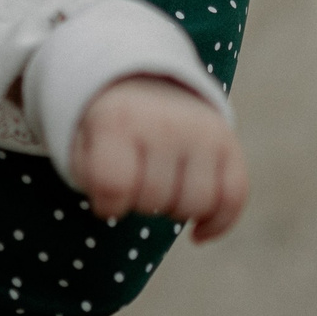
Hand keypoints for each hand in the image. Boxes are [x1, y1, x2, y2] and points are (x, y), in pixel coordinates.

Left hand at [69, 76, 248, 241]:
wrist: (144, 84)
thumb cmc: (109, 129)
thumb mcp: (83, 145)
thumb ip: (91, 178)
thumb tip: (113, 208)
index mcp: (119, 120)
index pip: (115, 186)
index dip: (108, 205)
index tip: (106, 197)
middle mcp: (165, 123)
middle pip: (155, 200)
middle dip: (141, 203)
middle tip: (136, 181)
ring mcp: (202, 132)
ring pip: (196, 206)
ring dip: (175, 210)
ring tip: (162, 188)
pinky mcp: (229, 144)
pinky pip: (233, 200)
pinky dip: (217, 223)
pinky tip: (197, 231)